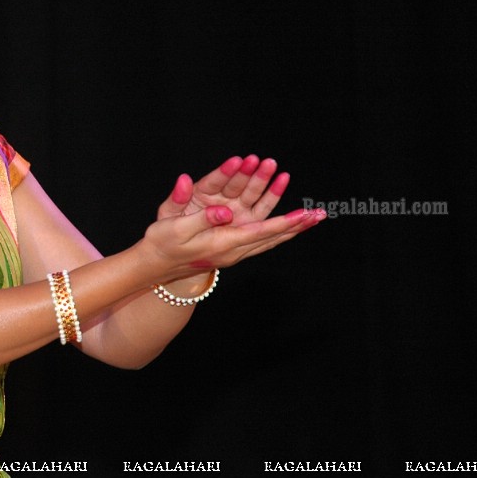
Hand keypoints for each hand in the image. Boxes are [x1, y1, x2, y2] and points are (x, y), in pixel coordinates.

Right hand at [141, 156, 322, 283]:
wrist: (155, 266)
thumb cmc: (162, 243)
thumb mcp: (175, 227)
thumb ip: (200, 217)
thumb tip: (224, 211)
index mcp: (223, 243)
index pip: (261, 232)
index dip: (285, 222)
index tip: (305, 214)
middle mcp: (233, 251)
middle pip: (273, 238)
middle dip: (297, 225)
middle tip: (321, 214)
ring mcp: (233, 253)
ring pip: (269, 240)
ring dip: (291, 228)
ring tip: (312, 218)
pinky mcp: (230, 250)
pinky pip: (261, 241)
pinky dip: (277, 232)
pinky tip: (286, 227)